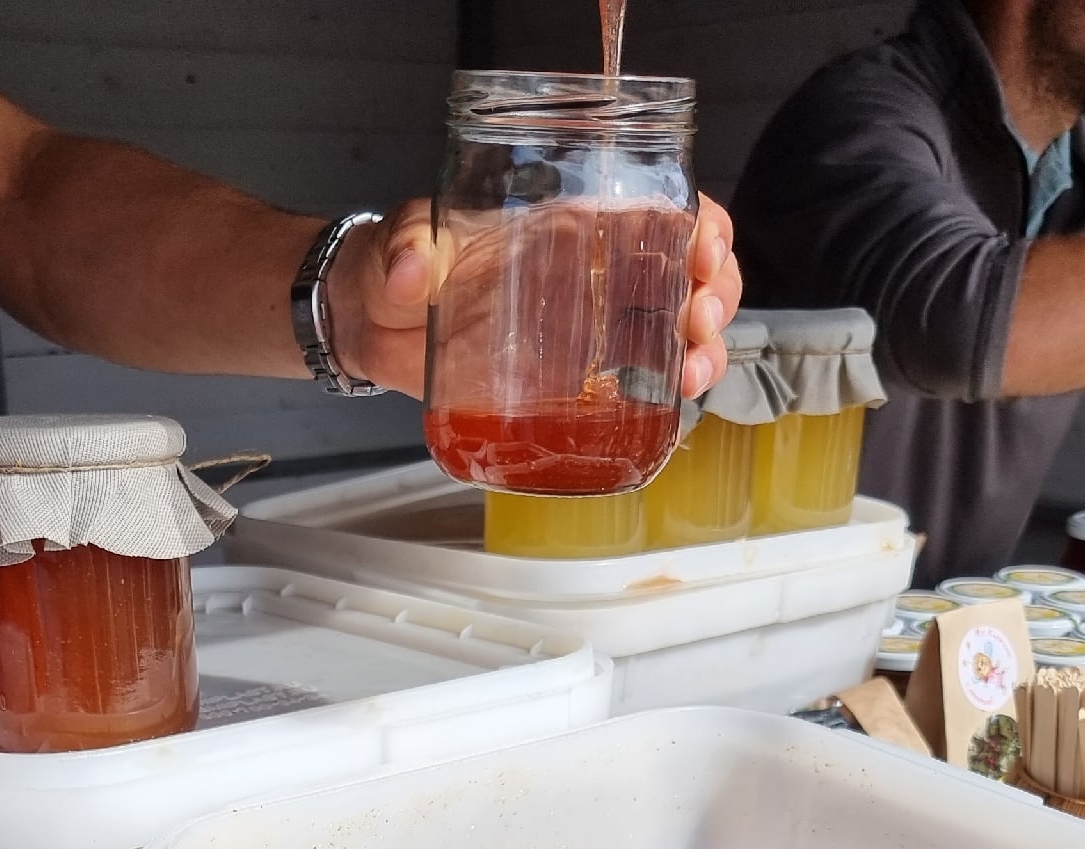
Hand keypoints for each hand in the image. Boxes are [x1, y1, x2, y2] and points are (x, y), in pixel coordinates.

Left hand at [325, 193, 741, 399]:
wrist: (368, 324)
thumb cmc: (393, 267)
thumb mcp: (400, 245)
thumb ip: (409, 249)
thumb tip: (413, 271)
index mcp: (568, 223)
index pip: (661, 207)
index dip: (701, 226)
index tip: (702, 255)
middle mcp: (592, 271)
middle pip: (688, 272)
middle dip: (715, 296)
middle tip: (698, 325)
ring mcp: (588, 327)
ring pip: (677, 330)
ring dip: (703, 351)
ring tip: (689, 377)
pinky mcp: (573, 377)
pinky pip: (640, 382)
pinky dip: (667, 393)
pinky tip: (672, 405)